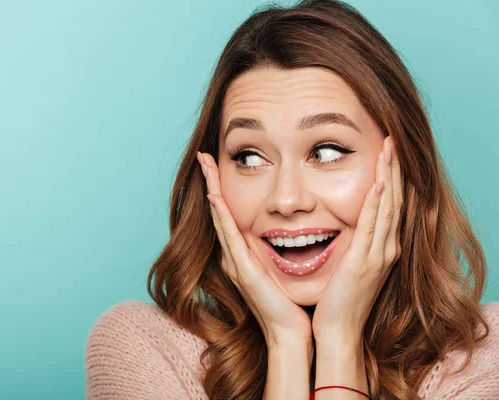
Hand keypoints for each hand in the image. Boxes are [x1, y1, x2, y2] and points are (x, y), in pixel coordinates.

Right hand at [197, 151, 312, 348]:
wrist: (290, 332)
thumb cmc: (290, 302)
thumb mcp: (283, 268)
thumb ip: (279, 249)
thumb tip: (294, 228)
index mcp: (244, 253)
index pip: (230, 214)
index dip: (221, 188)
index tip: (218, 164)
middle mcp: (234, 255)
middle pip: (219, 211)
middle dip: (211, 182)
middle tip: (204, 155)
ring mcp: (235, 262)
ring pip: (220, 218)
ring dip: (212, 190)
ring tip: (206, 165)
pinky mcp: (242, 271)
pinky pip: (229, 237)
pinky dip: (222, 216)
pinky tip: (216, 197)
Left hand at [311, 136, 403, 344]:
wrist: (338, 330)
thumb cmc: (340, 299)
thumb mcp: (350, 265)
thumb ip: (354, 244)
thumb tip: (346, 225)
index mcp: (381, 248)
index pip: (389, 205)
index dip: (391, 177)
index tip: (387, 153)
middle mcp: (386, 248)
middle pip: (394, 200)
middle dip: (393, 169)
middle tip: (392, 141)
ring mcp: (377, 255)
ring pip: (387, 208)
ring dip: (388, 177)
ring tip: (388, 150)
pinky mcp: (363, 263)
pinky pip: (372, 227)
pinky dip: (376, 204)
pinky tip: (377, 185)